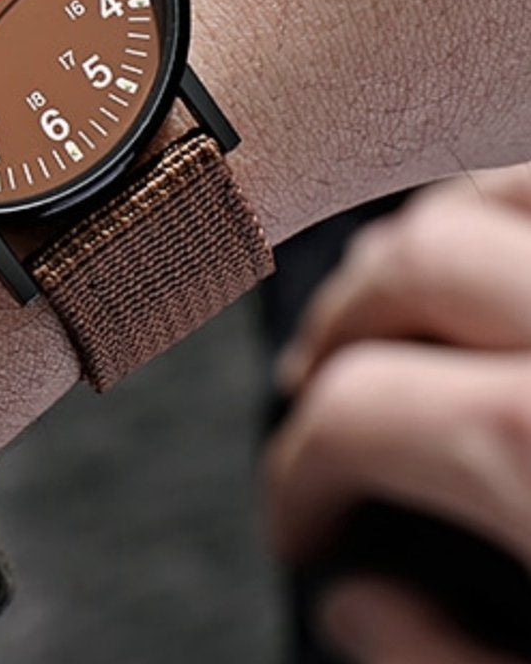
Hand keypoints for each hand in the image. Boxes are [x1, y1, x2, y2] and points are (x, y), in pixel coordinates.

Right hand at [266, 164, 530, 662]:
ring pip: (491, 189)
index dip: (298, 473)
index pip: (352, 413)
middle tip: (318, 382)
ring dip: (427, 236)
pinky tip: (504, 256)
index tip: (302, 514)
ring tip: (403, 291)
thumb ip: (437, 655)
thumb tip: (358, 606)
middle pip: (406, 266)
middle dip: (339, 326)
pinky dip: (511, 210)